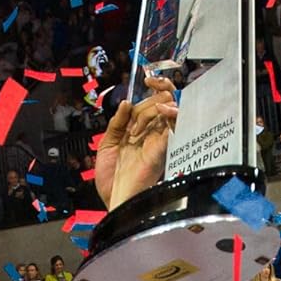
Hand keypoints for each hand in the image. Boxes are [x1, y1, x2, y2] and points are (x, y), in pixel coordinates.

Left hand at [94, 73, 179, 211]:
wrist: (114, 200)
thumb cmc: (111, 179)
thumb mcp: (107, 144)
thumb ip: (116, 123)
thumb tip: (126, 103)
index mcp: (140, 133)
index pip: (151, 105)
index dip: (153, 90)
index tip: (149, 79)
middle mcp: (152, 136)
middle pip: (163, 104)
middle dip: (159, 91)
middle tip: (152, 83)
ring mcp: (158, 143)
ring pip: (168, 112)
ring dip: (155, 106)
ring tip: (137, 124)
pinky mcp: (162, 151)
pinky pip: (173, 128)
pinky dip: (171, 115)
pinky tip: (162, 110)